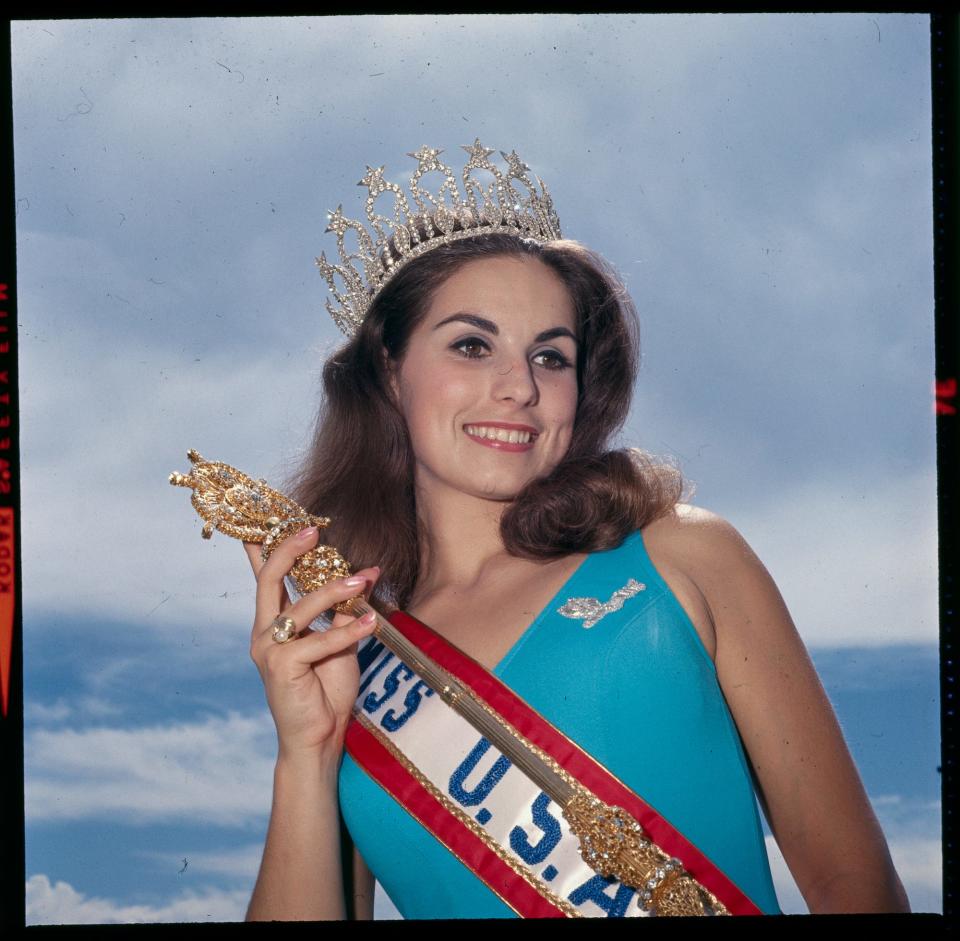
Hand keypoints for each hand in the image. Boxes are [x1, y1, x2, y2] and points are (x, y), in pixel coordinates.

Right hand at [245, 526, 379, 760]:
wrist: (319, 737)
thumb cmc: (327, 688)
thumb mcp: (342, 640)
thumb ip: (347, 608)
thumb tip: (369, 571)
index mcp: (274, 622)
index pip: (266, 576)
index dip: (267, 544)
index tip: (279, 515)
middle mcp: (264, 632)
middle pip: (269, 579)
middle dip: (290, 550)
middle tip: (315, 530)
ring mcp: (268, 650)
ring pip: (299, 608)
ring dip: (333, 591)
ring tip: (362, 580)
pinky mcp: (280, 668)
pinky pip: (317, 642)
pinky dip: (346, 631)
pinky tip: (370, 622)